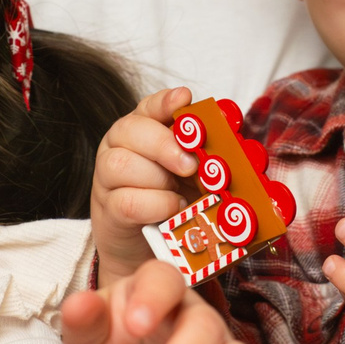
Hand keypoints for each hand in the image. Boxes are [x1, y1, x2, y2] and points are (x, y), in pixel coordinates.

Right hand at [89, 85, 197, 278]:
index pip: (149, 105)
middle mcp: (120, 146)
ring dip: (158, 179)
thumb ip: (206, 156)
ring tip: (181, 194)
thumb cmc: (171, 199)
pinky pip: (127, 201)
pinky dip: (156, 205)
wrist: (145, 243)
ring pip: (121, 164)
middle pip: (130, 130)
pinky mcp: (108, 208)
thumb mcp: (193, 173)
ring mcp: (108, 177)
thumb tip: (236, 150)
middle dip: (164, 144)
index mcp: (143, 129)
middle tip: (191, 164)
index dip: (166, 102)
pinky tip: (173, 209)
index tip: (184, 99)